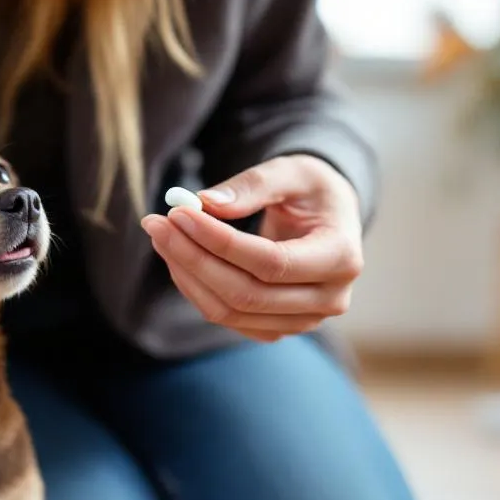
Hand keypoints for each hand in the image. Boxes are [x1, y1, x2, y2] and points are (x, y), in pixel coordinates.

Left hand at [140, 155, 363, 342]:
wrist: (330, 219)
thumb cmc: (312, 191)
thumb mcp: (291, 171)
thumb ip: (252, 185)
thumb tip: (206, 203)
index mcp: (342, 257)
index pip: (271, 262)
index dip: (219, 242)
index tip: (179, 213)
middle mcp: (329, 299)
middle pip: (246, 294)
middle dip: (193, 258)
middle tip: (157, 223)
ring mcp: (304, 321)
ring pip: (230, 311)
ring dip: (187, 274)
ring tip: (163, 235)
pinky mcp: (277, 328)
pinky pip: (227, 318)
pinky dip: (196, 289)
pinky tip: (179, 256)